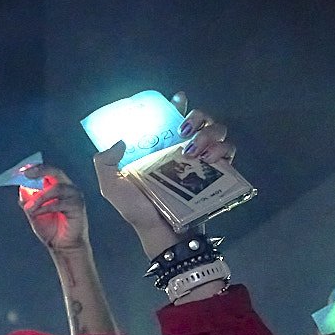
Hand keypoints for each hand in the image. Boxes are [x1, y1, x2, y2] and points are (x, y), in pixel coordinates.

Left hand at [17, 166, 90, 252]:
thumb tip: (21, 186)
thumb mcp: (33, 212)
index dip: (35, 168)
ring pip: (56, 187)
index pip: (47, 171)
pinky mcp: (78, 206)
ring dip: (40, 197)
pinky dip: (46, 207)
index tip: (22, 170)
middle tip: (27, 174)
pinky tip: (37, 213)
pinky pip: (59, 203)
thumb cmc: (50, 229)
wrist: (63, 247)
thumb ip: (28, 199)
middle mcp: (68, 187)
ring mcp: (74, 195)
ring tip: (29, 208)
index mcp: (57, 186)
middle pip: (55, 172)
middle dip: (40, 171)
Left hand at [92, 96, 233, 255]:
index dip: (177, 105)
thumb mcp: (112, 187)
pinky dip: (224, 150)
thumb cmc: (138, 211)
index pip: (171, 118)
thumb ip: (105, 163)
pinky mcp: (218, 175)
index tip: (177, 100)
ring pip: (217, 131)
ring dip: (210, 133)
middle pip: (200, 119)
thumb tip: (120, 141)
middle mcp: (182, 150)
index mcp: (159, 149)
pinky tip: (211, 159)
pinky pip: (229, 152)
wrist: (163, 235)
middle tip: (184, 131)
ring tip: (195, 150)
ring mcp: (202, 162)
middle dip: (197, 117)